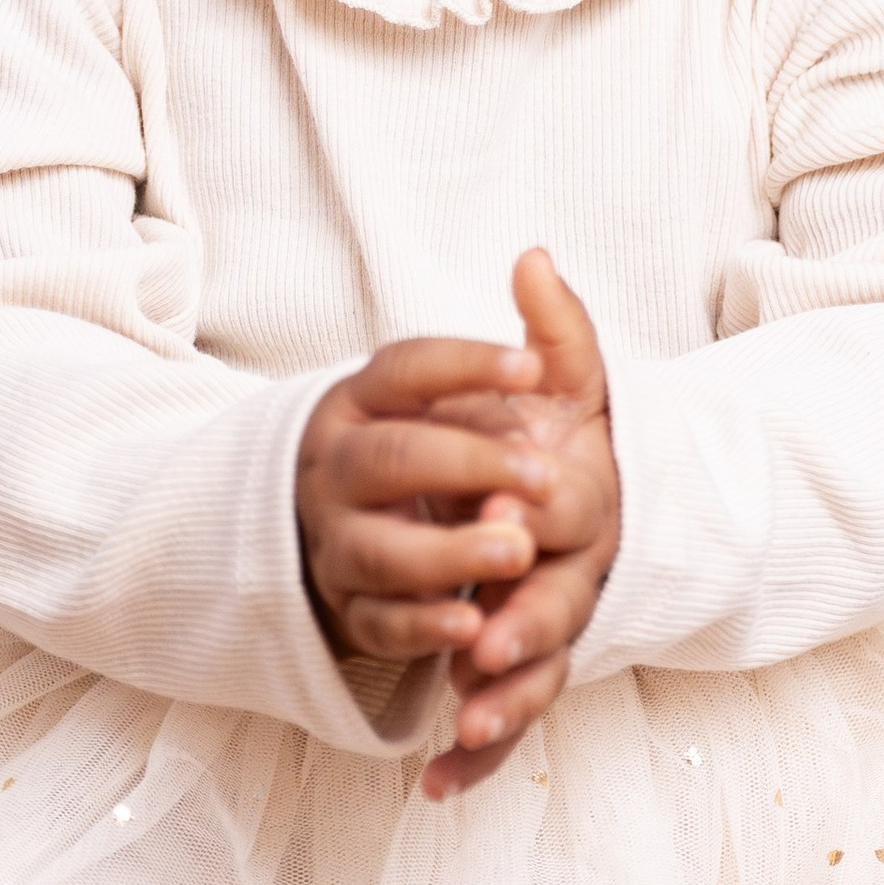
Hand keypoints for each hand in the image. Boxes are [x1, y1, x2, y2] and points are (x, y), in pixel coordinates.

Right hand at [295, 328, 553, 672]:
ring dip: (448, 552)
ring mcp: (339, 539)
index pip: (405, 368)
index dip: (464, 366)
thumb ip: (540, 332)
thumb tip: (537, 258)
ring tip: (519, 550)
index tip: (530, 367)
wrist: (384, 534)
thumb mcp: (508, 393)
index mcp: (366, 400)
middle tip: (544, 475)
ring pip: (379, 548)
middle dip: (468, 465)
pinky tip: (472, 624)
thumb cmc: (460, 451)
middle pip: (391, 458)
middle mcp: (339, 467)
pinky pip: (376, 621)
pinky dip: (421, 627)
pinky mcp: (352, 607)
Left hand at [423, 251, 618, 802]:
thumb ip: (557, 331)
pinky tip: (435, 788)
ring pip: (537, 676)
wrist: (601, 504)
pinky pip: (510, 719)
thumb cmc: (575, 439)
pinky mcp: (529, 668)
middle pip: (556, 609)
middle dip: (519, 630)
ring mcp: (554, 627)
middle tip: (478, 650)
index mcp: (587, 506)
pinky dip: (479, 758)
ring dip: (501, 708)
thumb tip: (530, 258)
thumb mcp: (574, 380)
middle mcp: (575, 573)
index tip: (497, 529)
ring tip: (459, 730)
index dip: (530, 521)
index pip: (567, 515)